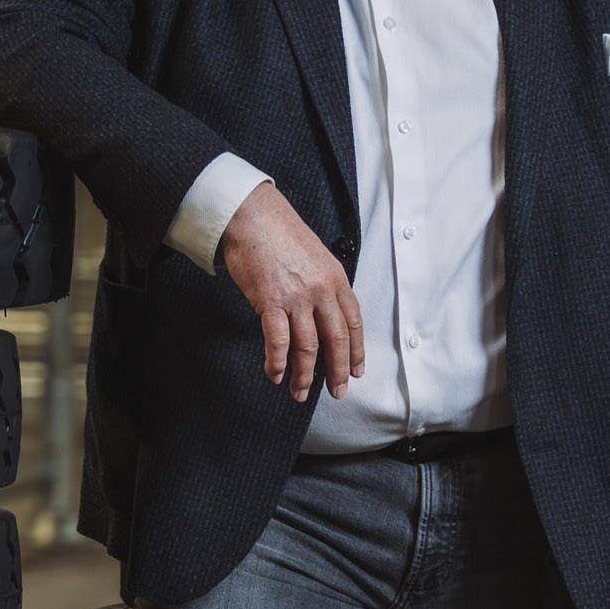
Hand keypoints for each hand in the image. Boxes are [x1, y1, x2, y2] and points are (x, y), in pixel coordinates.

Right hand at [219, 183, 363, 402]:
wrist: (253, 216)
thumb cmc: (279, 233)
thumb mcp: (316, 256)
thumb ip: (323, 285)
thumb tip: (321, 315)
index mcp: (336, 279)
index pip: (354, 323)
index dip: (356, 351)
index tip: (355, 371)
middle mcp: (321, 290)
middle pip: (336, 340)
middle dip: (337, 371)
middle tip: (336, 391)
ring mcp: (297, 297)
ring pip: (308, 346)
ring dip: (304, 375)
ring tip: (300, 392)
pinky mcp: (271, 301)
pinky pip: (278, 340)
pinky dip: (277, 362)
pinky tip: (275, 374)